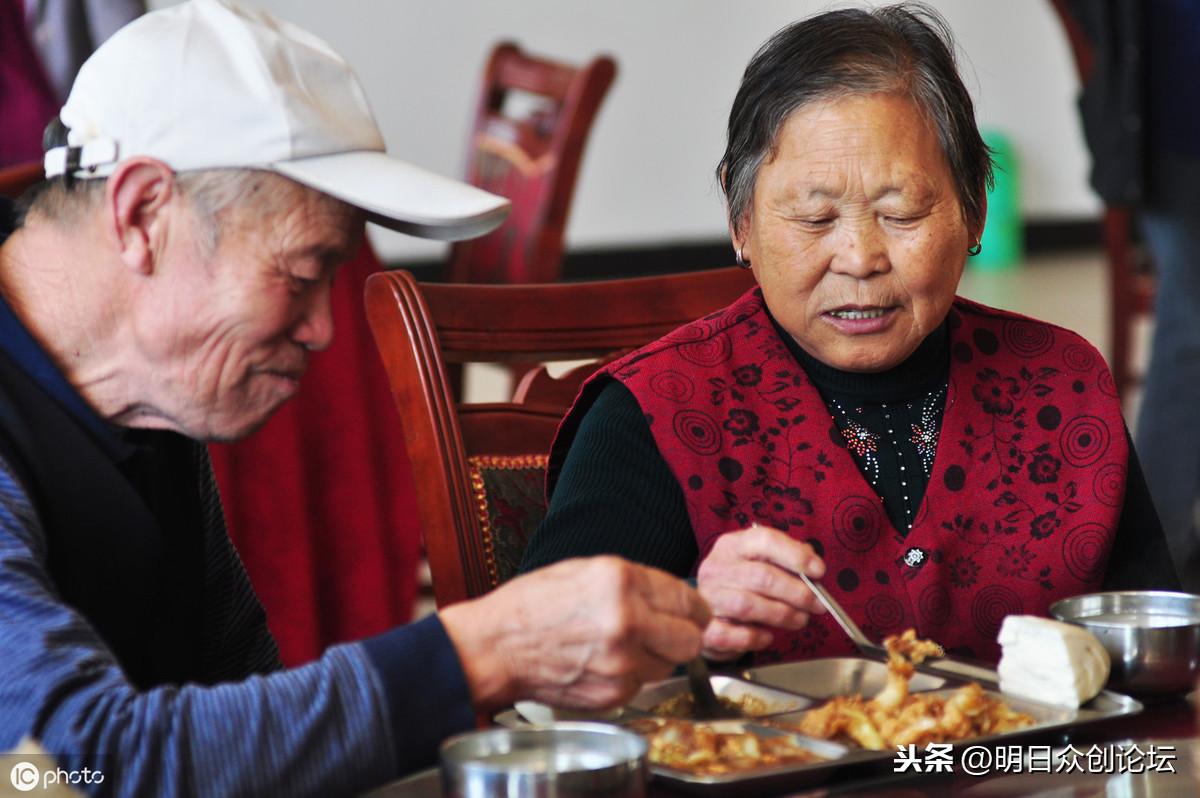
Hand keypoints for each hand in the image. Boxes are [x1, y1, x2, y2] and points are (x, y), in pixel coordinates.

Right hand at [440, 556, 709, 711]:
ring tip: (621, 646)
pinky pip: (642, 684)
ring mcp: (621, 661)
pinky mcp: (613, 692)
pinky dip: (630, 676)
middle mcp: (627, 621)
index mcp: (621, 581)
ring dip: (655, 657)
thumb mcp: (586, 571)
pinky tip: (602, 662)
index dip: (694, 609)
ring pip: (669, 665)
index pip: (687, 600)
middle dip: (682, 636)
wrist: (495, 648)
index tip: (693, 613)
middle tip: (667, 633)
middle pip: (691, 640)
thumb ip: (635, 582)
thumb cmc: (533, 606)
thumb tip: (675, 597)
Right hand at [695, 524, 826, 660]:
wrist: (703, 611)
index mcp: (732, 545)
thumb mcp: (759, 562)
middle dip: (797, 592)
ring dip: (782, 614)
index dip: (795, 555)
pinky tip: (768, 636)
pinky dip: (755, 638)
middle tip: (817, 604)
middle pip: (761, 576)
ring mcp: (708, 598)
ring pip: (747, 605)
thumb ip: (786, 559)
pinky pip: (732, 635)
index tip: (819, 571)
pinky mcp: (705, 628)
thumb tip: (814, 565)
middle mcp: (717, 568)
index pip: (764, 540)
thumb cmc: (741, 584)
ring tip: (800, 620)